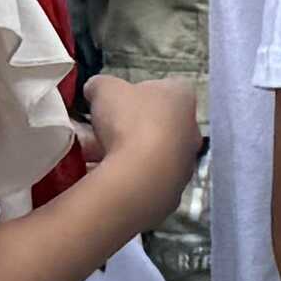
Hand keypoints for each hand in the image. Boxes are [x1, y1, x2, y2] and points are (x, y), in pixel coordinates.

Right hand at [79, 70, 203, 219]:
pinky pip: (144, 182)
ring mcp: (184, 165)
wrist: (140, 178)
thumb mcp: (104, 89)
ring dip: (123, 156)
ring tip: (90, 160)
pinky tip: (101, 180)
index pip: (163, 88)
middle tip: (97, 133)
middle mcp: (191, 130)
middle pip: (154, 125)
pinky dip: (125, 180)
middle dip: (125, 129)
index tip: (115, 103)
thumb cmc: (128, 121)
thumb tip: (95, 89)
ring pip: (148, 156)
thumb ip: (100, 86)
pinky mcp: (171, 194)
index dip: (136, 94)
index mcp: (182, 97)